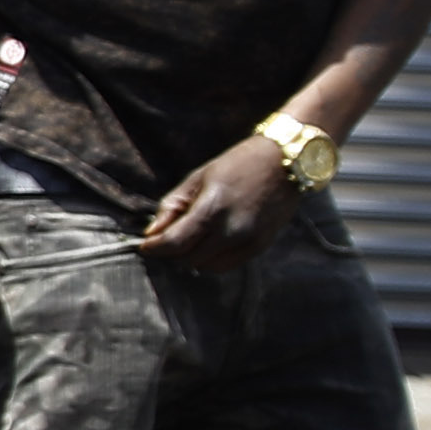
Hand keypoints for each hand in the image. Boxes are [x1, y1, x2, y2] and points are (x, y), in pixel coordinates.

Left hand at [136, 136, 292, 274]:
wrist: (286, 162)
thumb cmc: (237, 164)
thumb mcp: (198, 178)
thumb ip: (172, 207)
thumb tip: (151, 233)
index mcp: (212, 208)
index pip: (174, 243)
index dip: (154, 248)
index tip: (144, 246)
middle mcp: (231, 229)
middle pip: (187, 258)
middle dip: (171, 252)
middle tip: (165, 240)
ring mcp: (248, 240)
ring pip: (206, 266)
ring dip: (191, 258)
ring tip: (189, 240)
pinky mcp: (260, 246)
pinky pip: (226, 266)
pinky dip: (211, 260)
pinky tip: (209, 244)